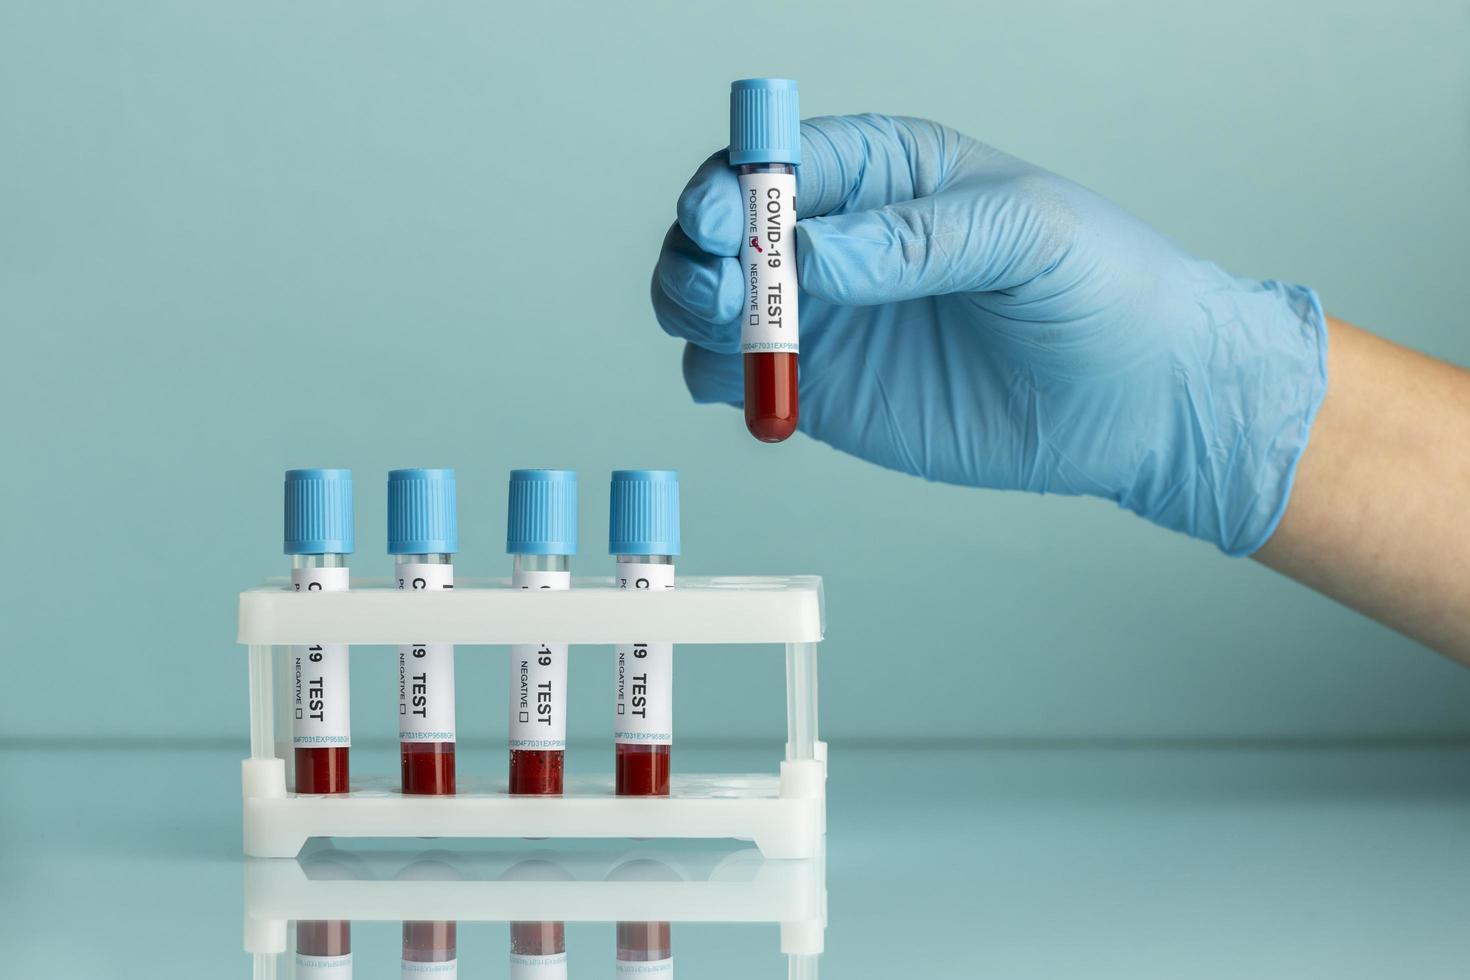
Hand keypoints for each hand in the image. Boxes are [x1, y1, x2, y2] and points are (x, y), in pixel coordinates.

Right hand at [653, 114, 1325, 554]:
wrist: (1141, 402)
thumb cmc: (1105, 289)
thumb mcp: (1029, 233)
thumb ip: (917, 237)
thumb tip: (813, 254)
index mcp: (886, 170)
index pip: (780, 159)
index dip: (736, 183)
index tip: (725, 219)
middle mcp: (839, 238)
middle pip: (724, 227)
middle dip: (701, 250)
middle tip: (721, 289)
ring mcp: (825, 316)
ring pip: (712, 299)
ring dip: (694, 307)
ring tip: (731, 329)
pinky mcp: (824, 389)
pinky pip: (735, 377)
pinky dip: (720, 379)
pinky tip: (753, 387)